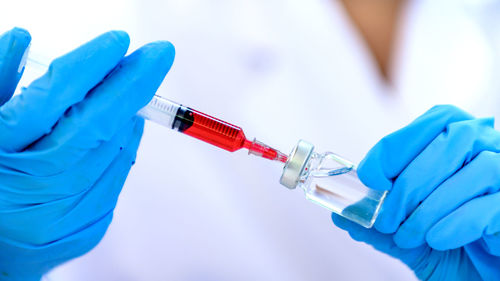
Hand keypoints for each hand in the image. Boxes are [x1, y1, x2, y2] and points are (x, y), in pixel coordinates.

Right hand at [0, 28, 173, 279]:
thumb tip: (25, 39)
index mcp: (2, 153)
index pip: (57, 96)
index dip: (92, 64)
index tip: (119, 41)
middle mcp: (38, 188)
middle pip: (100, 122)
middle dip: (135, 82)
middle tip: (159, 53)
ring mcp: (66, 214)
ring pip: (116, 149)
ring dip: (132, 113)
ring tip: (138, 86)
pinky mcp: (86, 230)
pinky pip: (117, 176)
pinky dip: (124, 145)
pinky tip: (125, 126)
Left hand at [332, 105, 499, 280]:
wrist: (486, 278)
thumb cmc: (453, 250)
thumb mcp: (408, 235)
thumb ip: (378, 222)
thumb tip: (340, 213)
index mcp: (463, 143)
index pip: (435, 120)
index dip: (396, 147)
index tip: (370, 178)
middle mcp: (493, 150)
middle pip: (453, 140)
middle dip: (408, 182)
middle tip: (386, 219)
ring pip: (476, 169)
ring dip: (429, 206)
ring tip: (408, 236)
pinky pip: (490, 206)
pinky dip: (456, 222)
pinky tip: (436, 239)